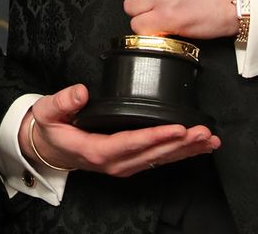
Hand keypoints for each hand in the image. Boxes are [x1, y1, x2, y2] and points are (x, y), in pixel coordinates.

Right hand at [20, 85, 218, 177]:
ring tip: (209, 140)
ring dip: (186, 151)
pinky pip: (158, 160)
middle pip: (152, 155)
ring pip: (160, 160)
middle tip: (203, 132)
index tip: (177, 129)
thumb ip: (63, 101)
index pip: (130, 144)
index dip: (155, 137)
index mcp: (95, 150)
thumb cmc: (51, 128)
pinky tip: (198, 147)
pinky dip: (180, 154)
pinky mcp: (131, 162)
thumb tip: (81, 92)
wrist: (49, 149)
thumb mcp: (48, 111)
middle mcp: (114, 163)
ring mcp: (124, 165)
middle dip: (180, 144)